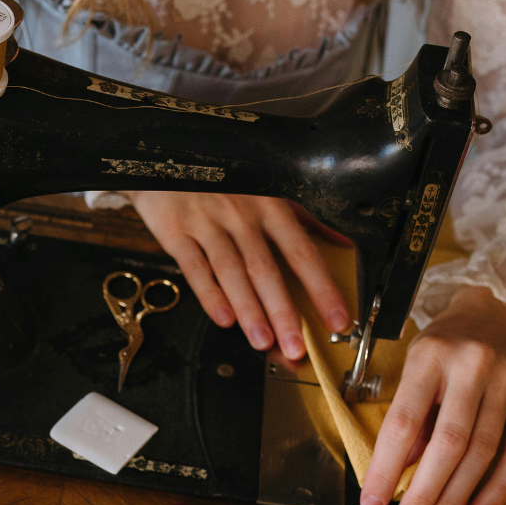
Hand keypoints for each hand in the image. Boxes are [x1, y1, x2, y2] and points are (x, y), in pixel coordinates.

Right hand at [129, 191, 350, 359]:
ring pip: (232, 272)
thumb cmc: (222, 178)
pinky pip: (194, 267)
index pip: (301, 252)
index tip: (336, 318)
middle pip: (266, 269)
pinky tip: (223, 319)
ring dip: (249, 311)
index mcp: (270, 205)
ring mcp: (207, 223)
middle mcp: (241, 214)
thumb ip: (303, 217)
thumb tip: (341, 242)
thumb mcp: (266, 187)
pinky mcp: (176, 231)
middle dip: (283, 312)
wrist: (164, 158)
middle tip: (294, 346)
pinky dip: (209, 294)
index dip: (321, 288)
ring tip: (262, 342)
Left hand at [361, 283, 505, 504]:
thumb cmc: (450, 342)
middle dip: (424, 493)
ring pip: (483, 453)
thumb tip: (400, 470)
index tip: (371, 499)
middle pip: (448, 444)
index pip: (403, 423)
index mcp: (431, 357)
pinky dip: (497, 488)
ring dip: (455, 498)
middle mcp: (473, 368)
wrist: (505, 308)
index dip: (386, 467)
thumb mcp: (416, 365)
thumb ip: (411, 415)